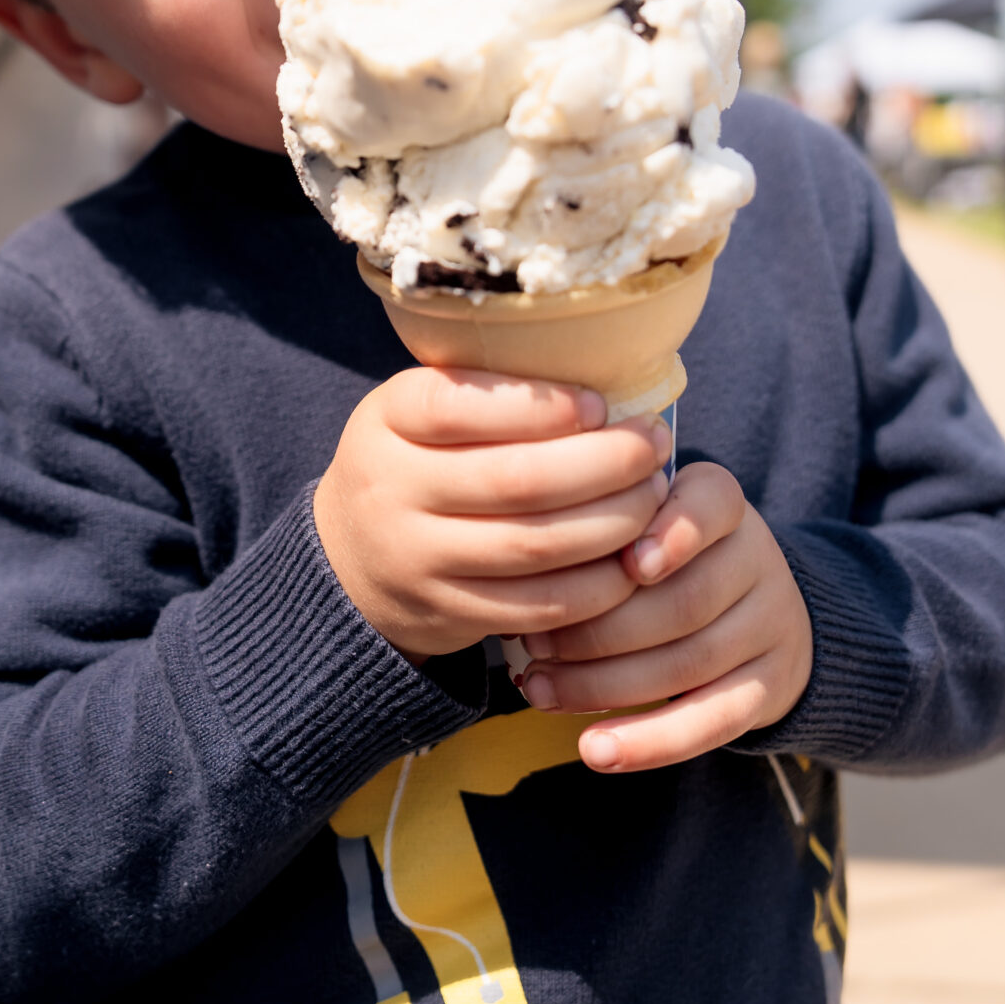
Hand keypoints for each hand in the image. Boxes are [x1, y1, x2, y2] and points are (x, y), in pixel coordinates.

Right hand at [314, 372, 672, 662]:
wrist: (352, 558)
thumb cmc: (417, 463)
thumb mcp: (419, 414)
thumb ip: (488, 396)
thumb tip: (611, 391)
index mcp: (387, 420)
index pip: (460, 406)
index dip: (542, 407)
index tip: (602, 405)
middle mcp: (392, 489)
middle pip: (516, 480)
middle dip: (605, 464)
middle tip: (652, 447)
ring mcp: (417, 558)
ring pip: (536, 546)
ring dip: (613, 523)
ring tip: (653, 498)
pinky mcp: (447, 612)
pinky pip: (539, 604)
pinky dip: (597, 584)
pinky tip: (629, 556)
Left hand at [517, 462, 812, 770]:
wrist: (759, 613)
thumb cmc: (667, 560)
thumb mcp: (645, 521)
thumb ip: (602, 534)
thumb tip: (524, 573)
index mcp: (723, 504)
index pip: (713, 503)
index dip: (674, 533)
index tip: (629, 565)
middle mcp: (756, 559)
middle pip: (685, 600)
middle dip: (598, 628)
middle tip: (532, 643)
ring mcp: (770, 626)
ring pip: (690, 663)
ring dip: (604, 685)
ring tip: (541, 691)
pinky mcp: (768, 688)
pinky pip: (713, 722)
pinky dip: (651, 742)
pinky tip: (596, 751)